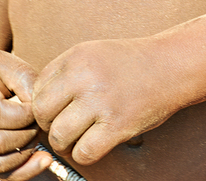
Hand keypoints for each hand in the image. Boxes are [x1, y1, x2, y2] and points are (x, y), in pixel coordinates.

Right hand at [0, 48, 52, 178]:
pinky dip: (21, 172)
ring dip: (26, 155)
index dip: (27, 116)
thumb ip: (27, 83)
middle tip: (42, 122)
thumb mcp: (9, 64)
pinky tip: (41, 162)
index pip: (1, 116)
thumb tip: (41, 112)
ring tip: (40, 138)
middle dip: (28, 135)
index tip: (41, 107)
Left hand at [32, 38, 176, 165]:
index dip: (44, 102)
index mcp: (76, 56)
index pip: (38, 88)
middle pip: (41, 112)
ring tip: (78, 136)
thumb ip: (66, 72)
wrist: (171, 65)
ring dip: (65, 142)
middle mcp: (84, 76)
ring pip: (59, 135)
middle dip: (49, 124)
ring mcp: (100, 101)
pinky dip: (85, 153)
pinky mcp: (117, 126)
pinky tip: (96, 143)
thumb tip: (34, 103)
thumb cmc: (130, 62)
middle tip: (64, 125)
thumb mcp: (94, 52)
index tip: (57, 109)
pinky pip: (83, 153)